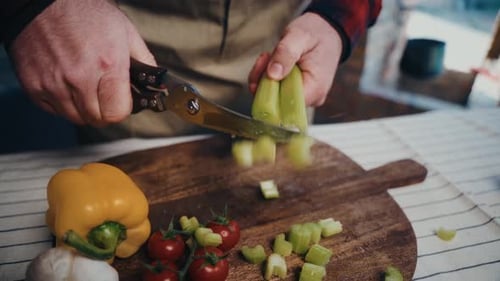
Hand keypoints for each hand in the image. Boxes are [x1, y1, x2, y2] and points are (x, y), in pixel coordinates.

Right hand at [8, 0, 155, 125]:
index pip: (116, 113)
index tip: (120, 101)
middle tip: (103, 94)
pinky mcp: (33, 85)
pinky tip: (66, 83)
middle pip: (96, 119)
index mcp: (107, 65)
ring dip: (83, 108)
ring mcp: (53, 83)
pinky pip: (53, 110)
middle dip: (104, 110)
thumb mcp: (125, 32)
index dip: (121, 109)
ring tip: (84, 86)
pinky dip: (62, 103)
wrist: (43, 3)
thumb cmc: (87, 14)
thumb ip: (144, 61)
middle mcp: (79, 77)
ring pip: (75, 118)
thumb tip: (157, 84)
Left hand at [248, 12, 341, 106]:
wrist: (326, 31)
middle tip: (266, 57)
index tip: (265, 70)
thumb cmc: (316, 33)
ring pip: (273, 96)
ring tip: (269, 56)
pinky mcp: (295, 93)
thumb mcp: (299, 36)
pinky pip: (276, 91)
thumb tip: (272, 74)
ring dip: (265, 76)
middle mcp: (310, 98)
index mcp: (315, 89)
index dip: (269, 92)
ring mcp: (303, 97)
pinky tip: (271, 61)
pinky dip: (269, 76)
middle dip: (265, 80)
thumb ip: (285, 54)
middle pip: (276, 102)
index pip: (285, 105)